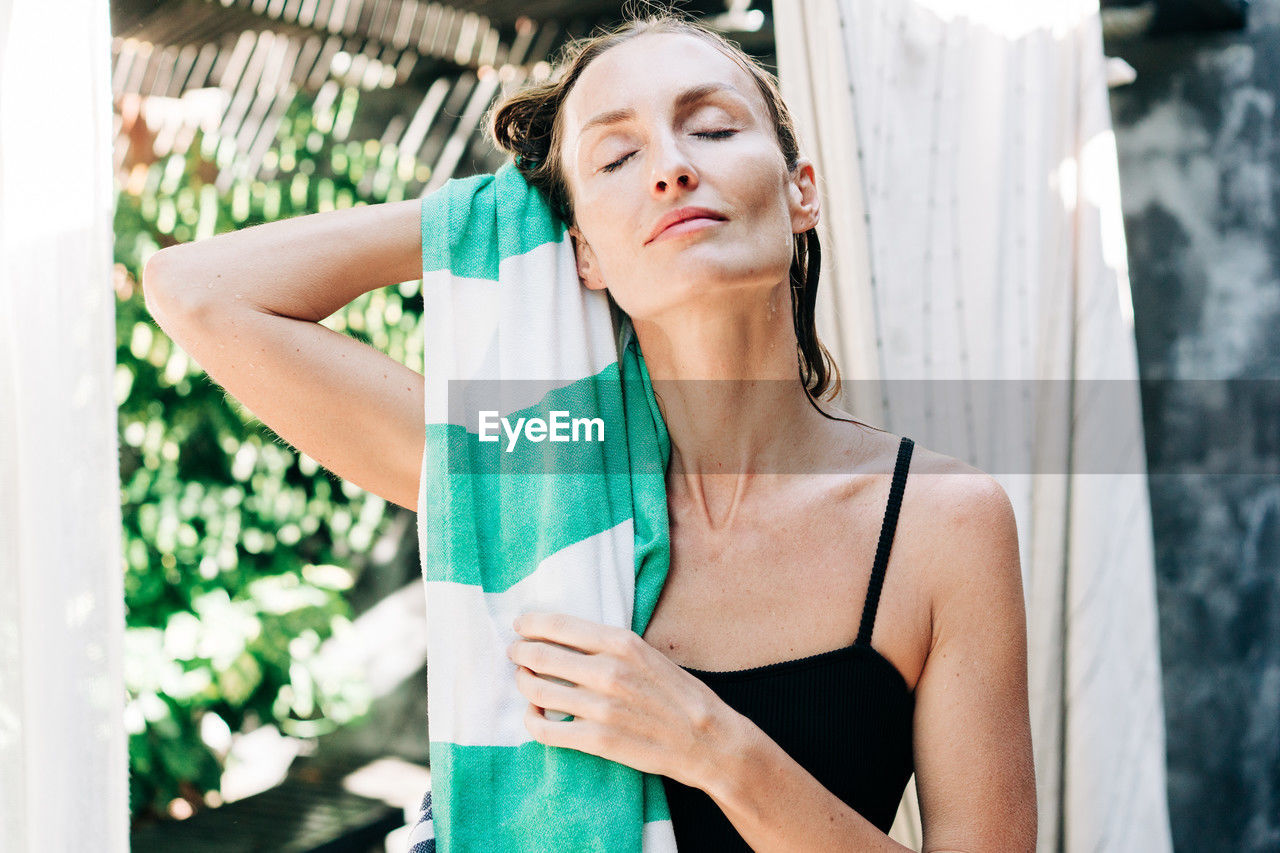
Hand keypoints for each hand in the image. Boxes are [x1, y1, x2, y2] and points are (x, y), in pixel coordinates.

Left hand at [507, 611, 740, 789]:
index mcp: (622, 643)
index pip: (558, 625)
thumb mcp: (649, 654)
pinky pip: (544, 729)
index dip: (530, 623)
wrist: (707, 741)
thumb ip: (611, 645)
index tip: (520, 625)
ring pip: (536, 689)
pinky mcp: (596, 740)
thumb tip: (569, 637)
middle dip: (520, 652)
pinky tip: (535, 715)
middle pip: (540, 655)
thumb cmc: (680, 694)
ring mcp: (600, 707)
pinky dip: (531, 720)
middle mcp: (607, 671)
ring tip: (525, 681)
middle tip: (515, 653)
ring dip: (523, 683)